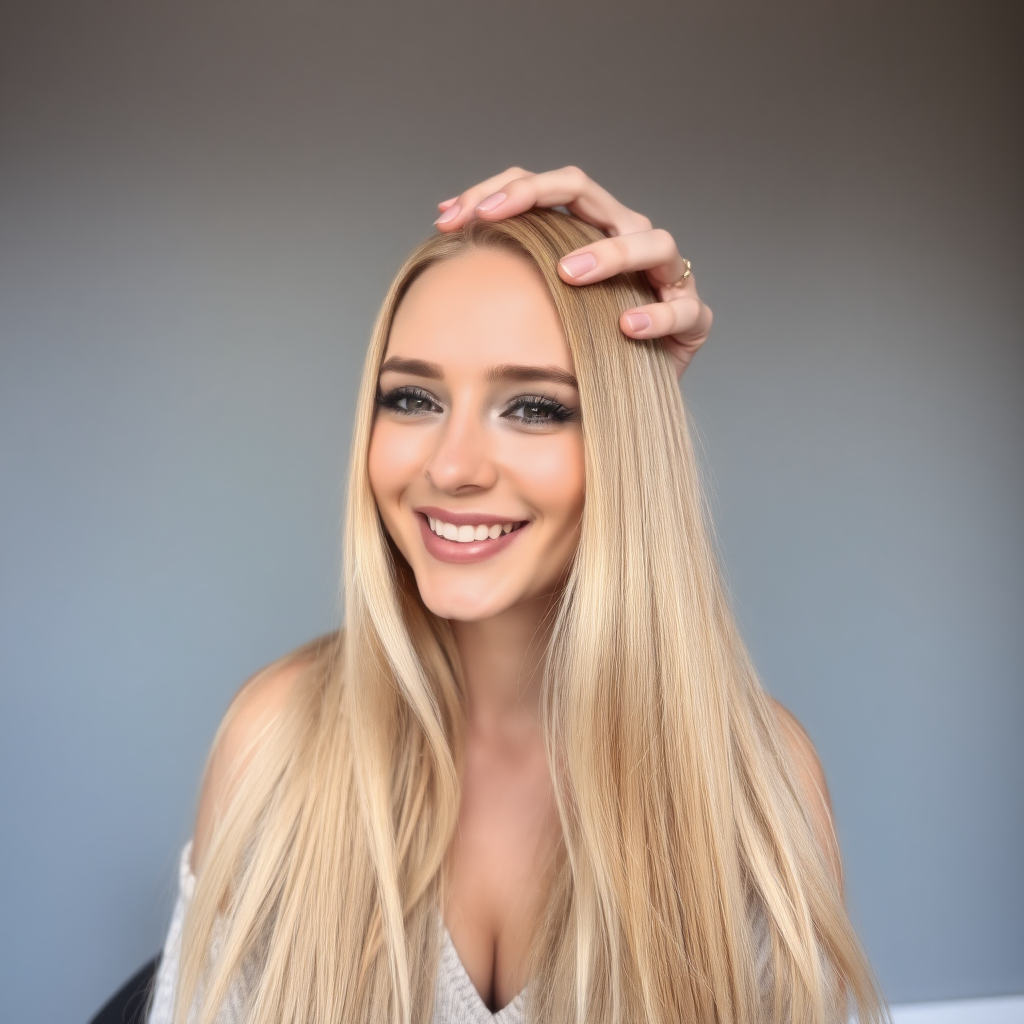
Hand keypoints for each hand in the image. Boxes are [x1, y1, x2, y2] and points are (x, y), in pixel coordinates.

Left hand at [434, 166, 711, 376]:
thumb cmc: (576, 349)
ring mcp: (664, 276)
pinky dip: (657, 314)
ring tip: (568, 274)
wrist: (625, 402)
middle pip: (588, 192)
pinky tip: (626, 326)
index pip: (544, 189)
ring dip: (607, 252)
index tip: (448, 216)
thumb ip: (503, 268)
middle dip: (535, 196)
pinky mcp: (691, 318)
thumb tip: (442, 232)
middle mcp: (628, 239)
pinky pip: (683, 308)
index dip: (498, 191)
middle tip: (492, 218)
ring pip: (649, 239)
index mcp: (587, 231)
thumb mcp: (533, 304)